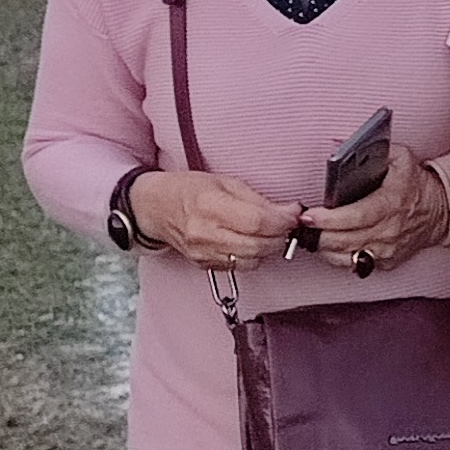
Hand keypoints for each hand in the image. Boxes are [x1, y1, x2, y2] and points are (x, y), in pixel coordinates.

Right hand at [127, 167, 301, 266]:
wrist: (156, 208)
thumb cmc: (189, 190)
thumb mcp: (225, 182)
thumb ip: (259, 200)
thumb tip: (290, 212)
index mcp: (211, 205)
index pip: (257, 221)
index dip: (282, 221)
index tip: (293, 215)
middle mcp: (205, 233)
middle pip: (258, 245)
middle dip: (280, 236)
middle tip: (285, 225)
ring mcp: (203, 252)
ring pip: (251, 260)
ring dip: (267, 249)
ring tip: (266, 233)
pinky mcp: (203, 265)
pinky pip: (238, 267)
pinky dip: (250, 256)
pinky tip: (248, 242)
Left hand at [300, 140, 449, 274]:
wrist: (440, 211)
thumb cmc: (414, 183)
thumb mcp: (399, 157)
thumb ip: (370, 150)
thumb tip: (335, 145)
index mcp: (391, 203)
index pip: (357, 216)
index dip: (330, 219)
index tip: (309, 215)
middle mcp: (390, 230)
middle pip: (345, 240)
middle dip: (318, 234)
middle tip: (301, 224)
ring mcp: (388, 250)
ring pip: (346, 257)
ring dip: (323, 247)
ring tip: (310, 233)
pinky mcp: (385, 262)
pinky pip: (354, 265)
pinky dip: (336, 256)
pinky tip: (328, 243)